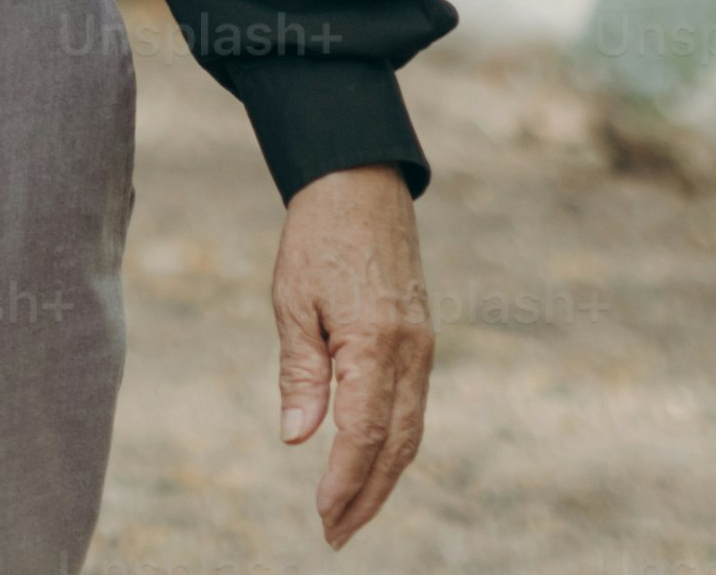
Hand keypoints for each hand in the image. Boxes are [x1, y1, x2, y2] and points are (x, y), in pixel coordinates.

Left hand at [270, 163, 431, 548]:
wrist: (360, 181)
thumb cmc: (318, 236)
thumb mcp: (292, 301)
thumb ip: (300, 372)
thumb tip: (298, 437)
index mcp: (376, 342)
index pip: (363, 433)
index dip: (345, 482)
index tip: (323, 517)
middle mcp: (411, 351)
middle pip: (396, 445)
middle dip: (367, 495)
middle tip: (335, 535)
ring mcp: (423, 346)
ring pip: (411, 431)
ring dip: (384, 477)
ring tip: (350, 513)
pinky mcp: (422, 339)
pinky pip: (414, 406)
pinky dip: (395, 444)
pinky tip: (372, 462)